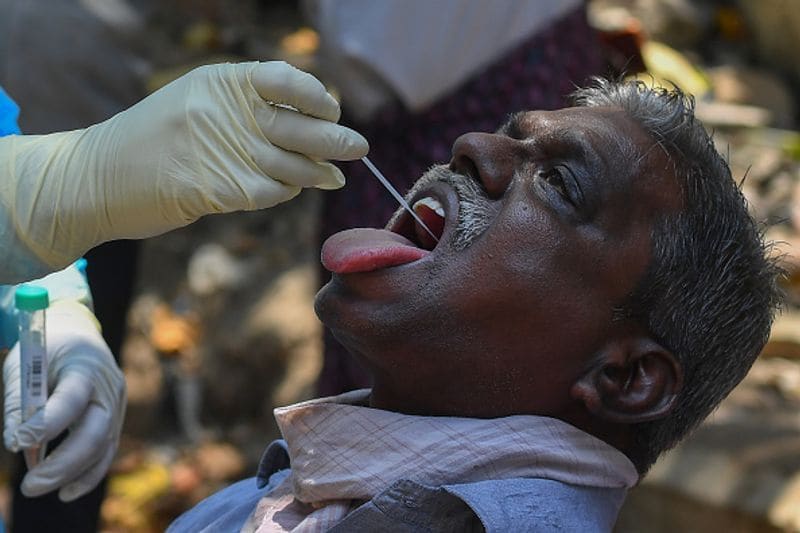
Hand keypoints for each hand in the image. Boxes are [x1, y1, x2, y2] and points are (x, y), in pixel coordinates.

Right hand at [0, 61, 367, 282]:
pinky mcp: (215, 188)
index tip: (332, 109)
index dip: (317, 95)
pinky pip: (269, 192)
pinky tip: (291, 191)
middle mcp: (224, 112)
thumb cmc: (154, 142)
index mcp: (220, 82)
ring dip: (318, 173)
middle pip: (299, 124)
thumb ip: (246, 111)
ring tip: (333, 177)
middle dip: (336, 139)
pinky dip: (285, 192)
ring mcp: (220, 150)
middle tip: (359, 148)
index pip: (285, 79)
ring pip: (291, 164)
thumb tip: (309, 125)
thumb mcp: (198, 105)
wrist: (96, 177)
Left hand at [3, 303, 125, 500]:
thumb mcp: (26, 367)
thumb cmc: (47, 351)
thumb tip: (18, 444)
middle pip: (95, 432)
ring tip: (36, 488)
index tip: (18, 442)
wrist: (78, 336)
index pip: (72, 399)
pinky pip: (105, 452)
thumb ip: (21, 404)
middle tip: (30, 486)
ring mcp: (117, 405)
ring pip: (102, 447)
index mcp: (85, 366)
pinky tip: (66, 491)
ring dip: (71, 474)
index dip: (47, 424)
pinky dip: (87, 474)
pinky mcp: (115, 421)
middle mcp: (108, 387)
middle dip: (63, 463)